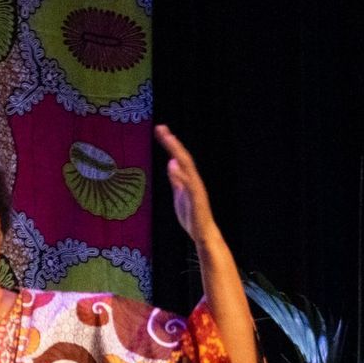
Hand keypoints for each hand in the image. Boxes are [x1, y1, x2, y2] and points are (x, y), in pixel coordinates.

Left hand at [156, 125, 216, 244]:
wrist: (203, 234)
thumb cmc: (192, 216)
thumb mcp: (179, 194)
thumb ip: (176, 179)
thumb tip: (171, 163)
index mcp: (189, 179)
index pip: (179, 157)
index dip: (170, 143)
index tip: (161, 130)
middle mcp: (194, 180)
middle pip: (183, 157)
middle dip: (172, 142)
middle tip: (161, 128)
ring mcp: (196, 189)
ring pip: (187, 166)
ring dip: (177, 152)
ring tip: (168, 139)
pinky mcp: (197, 199)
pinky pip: (189, 184)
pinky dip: (181, 174)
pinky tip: (174, 164)